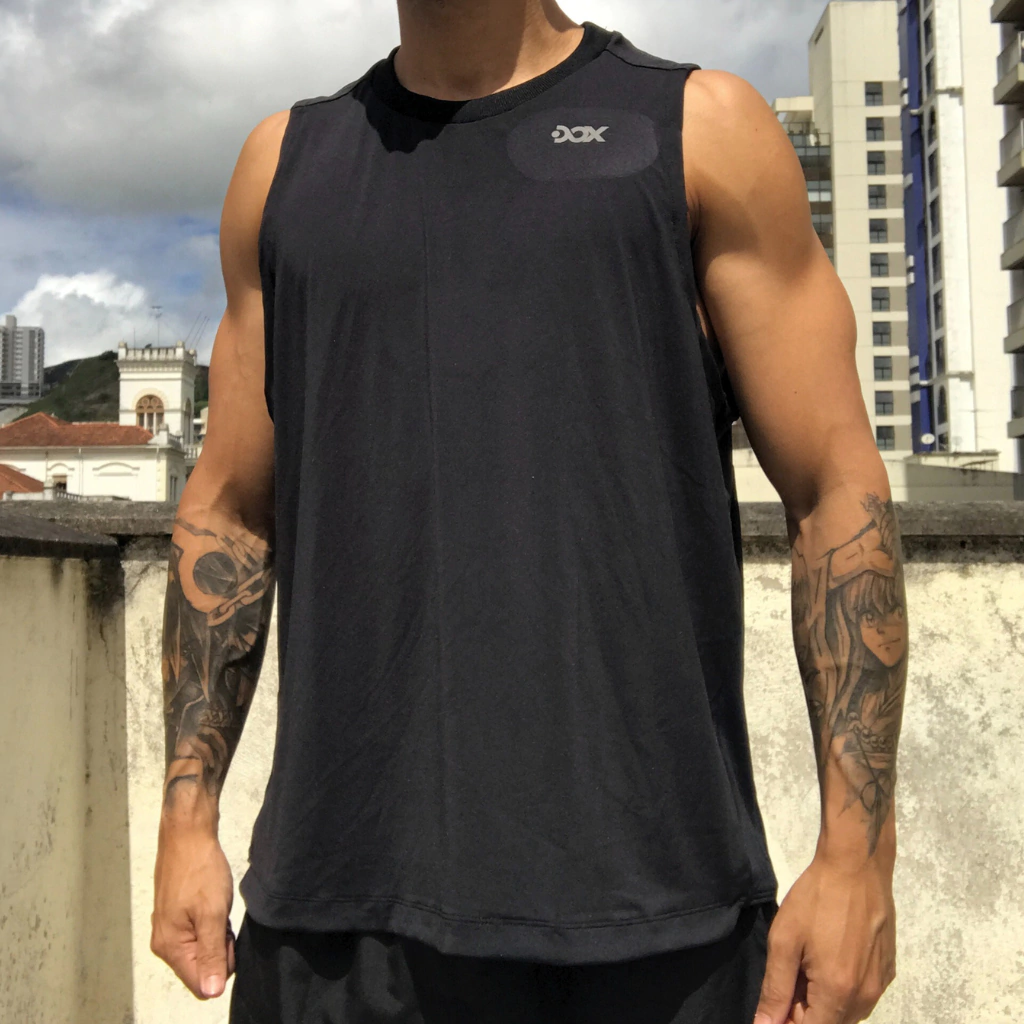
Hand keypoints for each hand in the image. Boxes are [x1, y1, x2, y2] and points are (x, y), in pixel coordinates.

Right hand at [151, 822, 235, 999]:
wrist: (188, 834)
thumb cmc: (200, 870)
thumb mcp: (213, 914)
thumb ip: (212, 955)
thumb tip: (212, 992)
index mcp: (170, 947)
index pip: (200, 983)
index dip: (221, 966)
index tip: (225, 937)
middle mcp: (164, 943)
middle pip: (201, 967)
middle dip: (220, 948)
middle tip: (222, 918)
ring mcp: (169, 928)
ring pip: (202, 949)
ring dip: (217, 933)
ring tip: (217, 906)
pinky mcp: (175, 915)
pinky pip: (199, 933)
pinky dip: (211, 922)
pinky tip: (213, 902)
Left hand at [753, 853, 895, 1023]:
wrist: (856, 865)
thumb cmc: (816, 899)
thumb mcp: (785, 940)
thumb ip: (775, 990)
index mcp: (838, 992)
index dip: (788, 1021)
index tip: (778, 999)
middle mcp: (866, 997)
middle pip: (830, 1023)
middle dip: (805, 1010)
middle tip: (791, 972)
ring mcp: (881, 985)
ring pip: (847, 1012)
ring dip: (823, 999)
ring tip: (808, 961)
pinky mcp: (888, 970)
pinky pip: (861, 995)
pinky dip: (842, 988)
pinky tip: (830, 955)